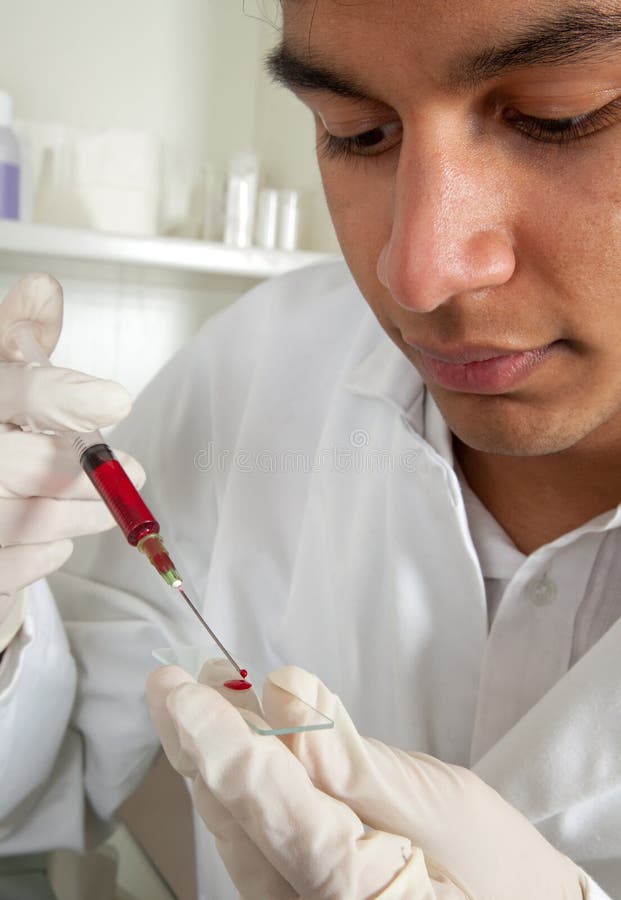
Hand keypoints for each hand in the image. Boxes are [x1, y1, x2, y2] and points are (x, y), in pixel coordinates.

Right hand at [0, 273, 142, 651]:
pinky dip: (42, 556)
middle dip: (77, 473)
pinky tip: (59, 540)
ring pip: (15, 519)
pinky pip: (5, 567)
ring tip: (108, 509)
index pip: (6, 390)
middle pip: (10, 464)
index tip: (113, 400)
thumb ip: (19, 339)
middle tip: (133, 474)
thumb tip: (45, 288)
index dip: (59, 395)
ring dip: (77, 515)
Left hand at [147, 662, 586, 899]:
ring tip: (202, 699)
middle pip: (237, 821)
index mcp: (351, 887)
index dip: (216, 740)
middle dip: (202, 744)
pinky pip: (253, 845)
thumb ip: (352, 759)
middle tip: (178, 682)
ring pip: (236, 834)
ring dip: (214, 761)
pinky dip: (239, 791)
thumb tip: (284, 692)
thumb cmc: (491, 862)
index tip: (177, 688)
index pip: (267, 805)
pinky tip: (232, 750)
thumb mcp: (436, 802)